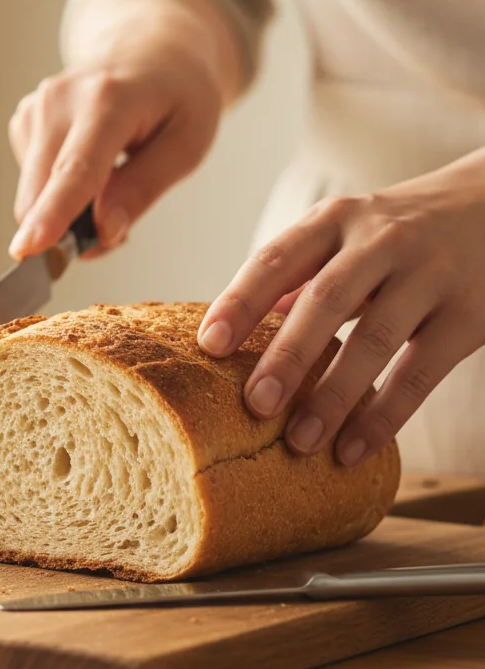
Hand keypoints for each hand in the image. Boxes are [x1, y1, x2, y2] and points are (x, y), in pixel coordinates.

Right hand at [7, 0, 233, 258]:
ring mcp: (35, 107)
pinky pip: (31, 183)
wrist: (150, 52)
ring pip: (33, 195)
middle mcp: (60, 99)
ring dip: (67, 214)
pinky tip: (89, 172)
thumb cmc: (177, 98)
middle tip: (118, 232)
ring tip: (112, 188)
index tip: (29, 249)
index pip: (76, 168)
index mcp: (108, 99)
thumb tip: (103, 232)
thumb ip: (143, 190)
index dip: (53, 213)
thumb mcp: (186, 145)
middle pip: (44, 189)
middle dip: (71, 230)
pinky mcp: (23, 120)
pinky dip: (57, 194)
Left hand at [198, 149, 484, 464]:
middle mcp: (379, 240)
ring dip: (333, 396)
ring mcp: (429, 275)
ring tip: (300, 441)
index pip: (275, 259)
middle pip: (325, 300)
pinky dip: (384, 415)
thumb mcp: (345, 233)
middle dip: (287, 356)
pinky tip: (353, 449)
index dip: (240, 302)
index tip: (209, 345)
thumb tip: (233, 329)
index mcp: (333, 220)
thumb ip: (297, 277)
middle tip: (255, 405)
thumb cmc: (398, 231)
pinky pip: (421, 372)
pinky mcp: (471, 313)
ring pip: (374, 340)